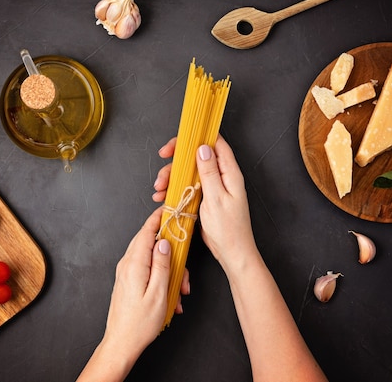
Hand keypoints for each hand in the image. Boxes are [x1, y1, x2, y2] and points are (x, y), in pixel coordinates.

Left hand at [103, 208, 171, 358]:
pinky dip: (161, 277)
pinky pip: (147, 269)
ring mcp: (126, 272)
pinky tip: (170, 296)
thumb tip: (165, 242)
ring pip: (151, 257)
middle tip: (183, 272)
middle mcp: (127, 264)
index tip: (170, 209)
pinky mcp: (127, 280)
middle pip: (150, 242)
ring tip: (179, 292)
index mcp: (134, 264)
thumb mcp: (159, 293)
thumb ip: (162, 264)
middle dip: (171, 251)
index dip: (159, 217)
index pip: (147, 231)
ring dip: (169, 270)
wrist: (120, 343)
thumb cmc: (139, 324)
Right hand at [154, 136, 257, 273]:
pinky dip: (174, 189)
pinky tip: (163, 196)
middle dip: (176, 163)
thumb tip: (203, 148)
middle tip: (162, 174)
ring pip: (189, 172)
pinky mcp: (206, 197)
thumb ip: (209, 172)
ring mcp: (213, 187)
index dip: (193, 139)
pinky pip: (188, 186)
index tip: (175, 146)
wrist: (232, 252)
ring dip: (171, 178)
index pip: (213, 144)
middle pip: (196, 157)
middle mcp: (222, 177)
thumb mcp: (216, 198)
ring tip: (159, 190)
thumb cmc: (229, 229)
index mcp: (229, 173)